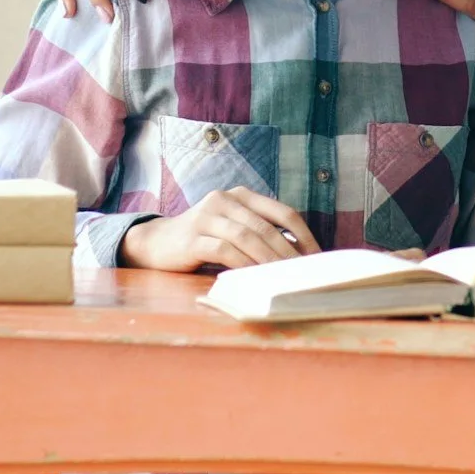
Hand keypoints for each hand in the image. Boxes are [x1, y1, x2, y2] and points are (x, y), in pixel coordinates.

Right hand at [118, 187, 319, 270]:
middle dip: (289, 252)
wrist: (156, 243)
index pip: (282, 212)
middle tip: (304, 274)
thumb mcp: (232, 228)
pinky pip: (223, 250)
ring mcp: (206, 217)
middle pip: (265, 227)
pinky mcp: (192, 238)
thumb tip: (298, 255)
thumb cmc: (202, 239)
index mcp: (241, 195)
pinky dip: (242, 264)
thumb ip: (258, 233)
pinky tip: (253, 278)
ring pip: (246, 237)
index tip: (318, 257)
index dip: (303, 235)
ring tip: (284, 278)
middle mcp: (224, 200)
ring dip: (268, 260)